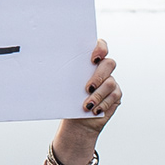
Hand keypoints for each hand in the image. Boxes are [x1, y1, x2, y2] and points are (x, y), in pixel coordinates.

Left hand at [54, 40, 120, 164]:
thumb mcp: (63, 84)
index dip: (100, 48)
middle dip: (98, 75)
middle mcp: (102, 69)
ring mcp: (111, 81)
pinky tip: (94, 110)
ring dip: (98, 94)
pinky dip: (103, 103)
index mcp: (90, 61)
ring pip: (110, 82)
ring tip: (87, 104)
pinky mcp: (116, 94)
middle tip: (87, 88)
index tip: (93, 58)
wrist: (77, 119)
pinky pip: (114, 96)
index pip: (101, 46)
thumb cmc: (69, 99)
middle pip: (109, 63)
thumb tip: (48, 64)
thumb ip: (64, 72)